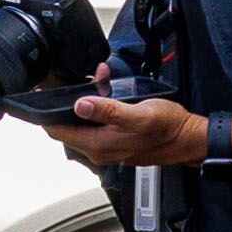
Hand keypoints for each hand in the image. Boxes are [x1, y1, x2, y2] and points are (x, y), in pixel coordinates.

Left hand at [51, 92, 206, 169]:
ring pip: (82, 125)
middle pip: (67, 127)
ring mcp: (108, 148)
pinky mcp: (116, 144)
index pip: (56, 130)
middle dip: (68, 102)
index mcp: (99, 144)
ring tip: (98, 81)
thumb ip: (107, 110)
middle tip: (76, 80)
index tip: (43, 93)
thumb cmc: (169, 128)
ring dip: (85, 104)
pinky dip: (97, 109)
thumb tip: (80, 105)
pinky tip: (109, 95)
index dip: (45, 113)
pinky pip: (97, 126)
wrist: (189, 140)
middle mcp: (99, 151)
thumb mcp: (138, 114)